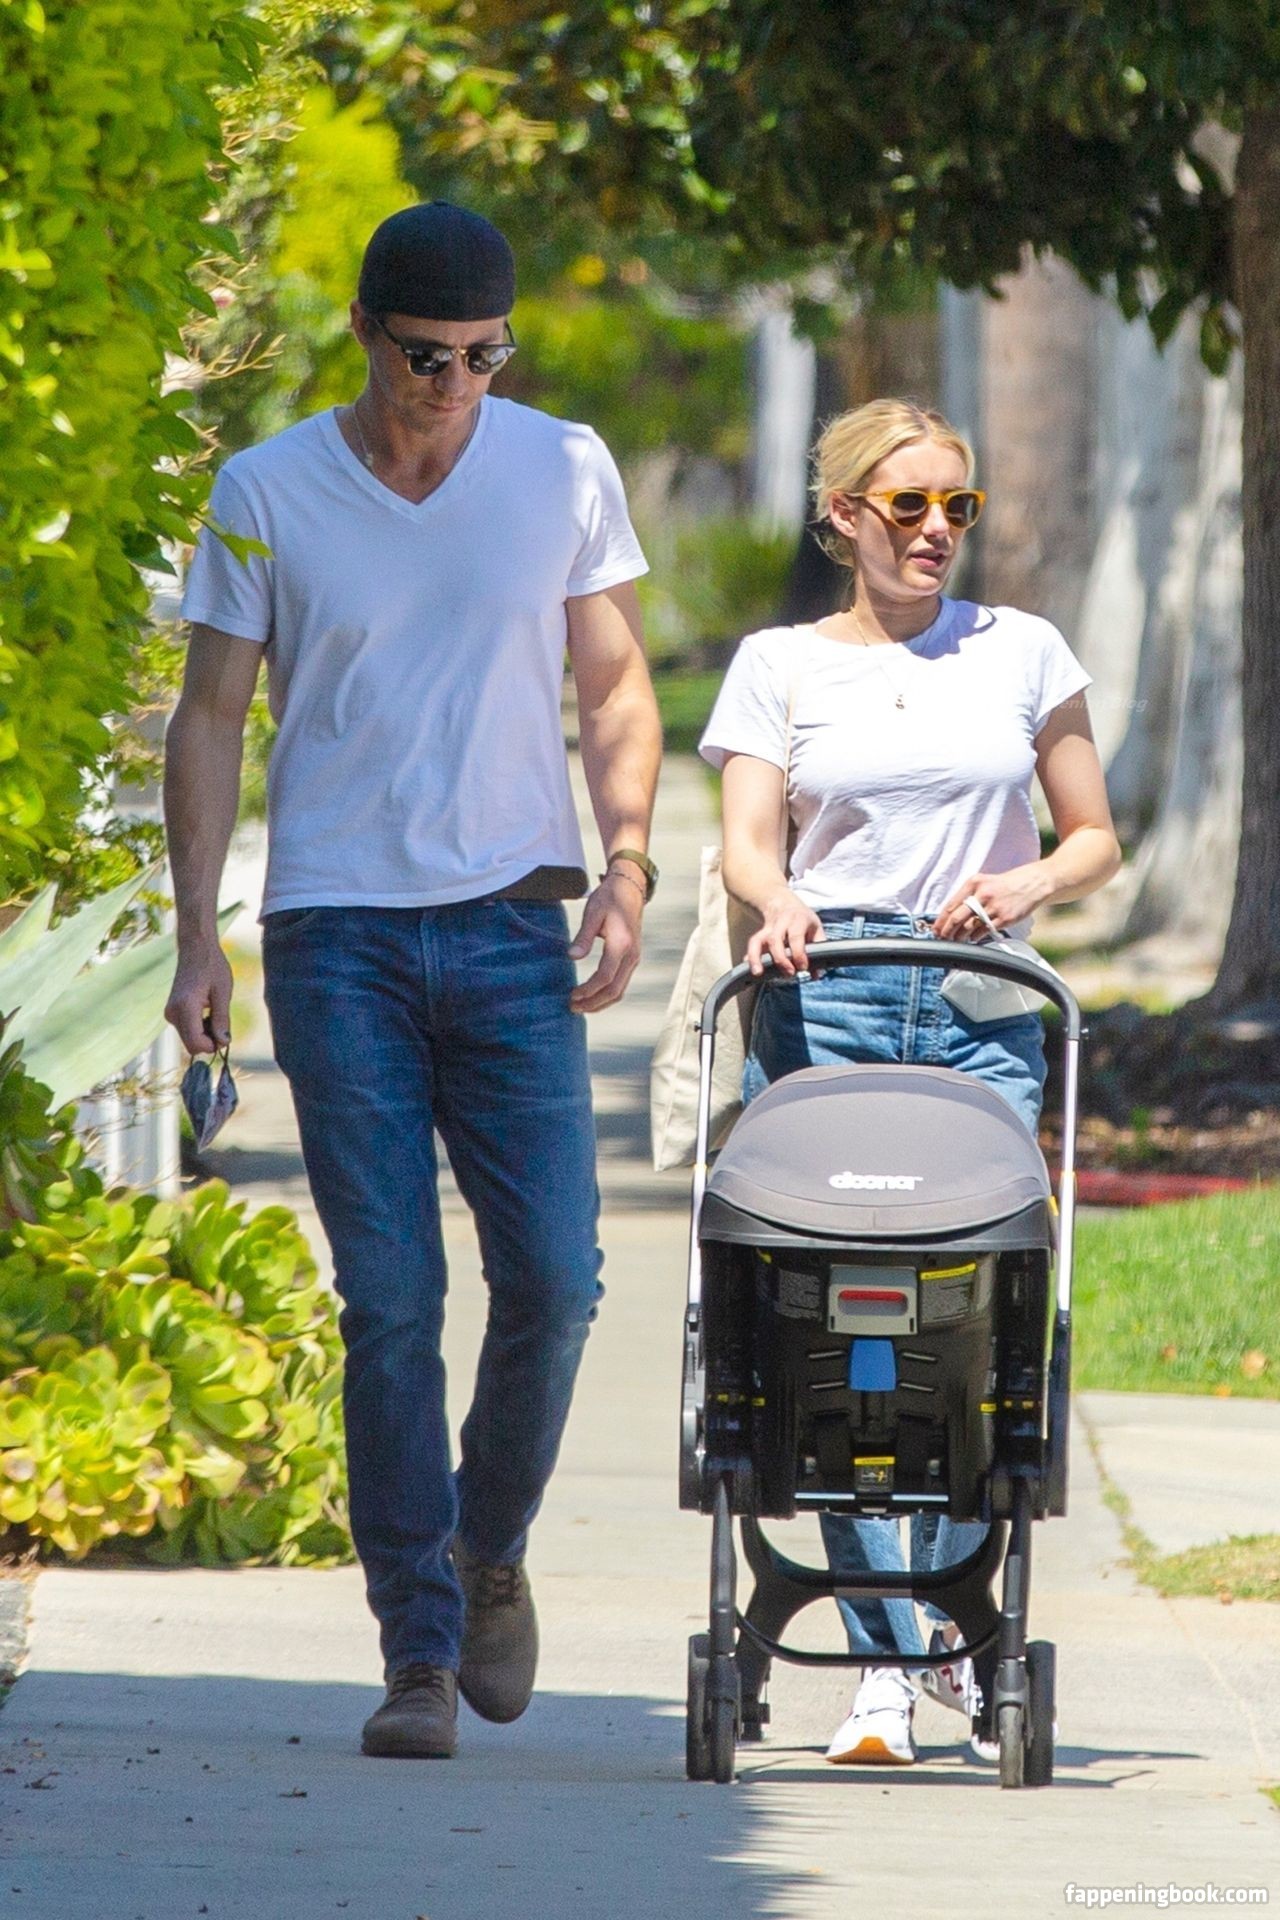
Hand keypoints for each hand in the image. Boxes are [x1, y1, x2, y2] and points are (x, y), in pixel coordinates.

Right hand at [165, 941, 233, 1053]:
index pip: (196, 1043)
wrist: (196, 949)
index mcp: (185, 1007)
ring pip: (189, 1039)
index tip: (226, 1036)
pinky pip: (186, 1030)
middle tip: (223, 1025)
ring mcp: (170, 1013)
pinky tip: (207, 1012)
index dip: (213, 1046)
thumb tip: (224, 1043)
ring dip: (204, 1034)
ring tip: (215, 1012)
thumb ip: (222, 1020)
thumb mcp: (223, 993)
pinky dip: (198, 1028)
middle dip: (209, 1041)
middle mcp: (173, 1013)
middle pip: (191, 1045)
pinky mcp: (171, 1012)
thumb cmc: (212, 967)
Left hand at [568, 870, 643, 1012]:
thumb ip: (583, 936)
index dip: (589, 990)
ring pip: (620, 990)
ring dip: (601, 1002)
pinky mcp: (632, 959)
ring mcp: (634, 958)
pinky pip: (622, 984)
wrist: (630, 889)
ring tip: (581, 1006)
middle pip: (615, 990)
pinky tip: (593, 996)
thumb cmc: (609, 898)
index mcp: (622, 944)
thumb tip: (572, 957)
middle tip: (573, 1008)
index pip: (605, 977)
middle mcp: (632, 955)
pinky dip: (607, 994)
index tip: (572, 995)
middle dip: (594, 1003)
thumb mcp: (593, 913)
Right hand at [745, 890, 824, 976]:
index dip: (798, 954)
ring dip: (757, 958)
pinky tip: (750, 968)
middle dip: (781, 959)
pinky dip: (750, 957)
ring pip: (758, 941)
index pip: (795, 937)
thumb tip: (816, 974)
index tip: (803, 967)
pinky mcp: (759, 935)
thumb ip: (818, 950)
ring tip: (758, 973)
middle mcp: (780, 923)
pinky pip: (752, 945)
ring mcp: (767, 928)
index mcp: (798, 919)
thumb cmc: (803, 920)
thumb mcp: (816, 928)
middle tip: (790, 973)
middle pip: (775, 939)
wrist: (784, 904)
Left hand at [933, 864, 1053, 941]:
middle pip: (957, 918)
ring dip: (960, 936)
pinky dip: (976, 937)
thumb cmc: (1006, 884)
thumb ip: (968, 895)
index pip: (951, 905)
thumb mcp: (984, 882)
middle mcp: (983, 894)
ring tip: (957, 939)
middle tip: (943, 938)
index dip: (941, 920)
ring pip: (969, 927)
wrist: (1033, 883)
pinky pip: (984, 931)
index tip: (935, 929)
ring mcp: (994, 907)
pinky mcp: (1005, 918)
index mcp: (974, 883)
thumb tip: (951, 915)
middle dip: (947, 931)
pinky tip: (974, 937)